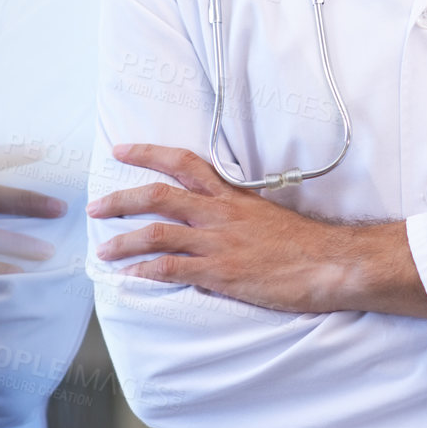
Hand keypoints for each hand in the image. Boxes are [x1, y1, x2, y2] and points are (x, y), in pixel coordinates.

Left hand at [90, 144, 426, 317]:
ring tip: (103, 250)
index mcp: (233, 196)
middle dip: (121, 199)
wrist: (331, 263)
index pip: (186, 163)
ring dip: (124, 241)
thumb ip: (239, 214)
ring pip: (158, 233)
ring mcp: (219, 243)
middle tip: (96, 206)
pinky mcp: (221, 272)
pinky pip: (172, 269)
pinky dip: (145, 273)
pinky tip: (129, 279)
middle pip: (159, 195)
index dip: (150, 153)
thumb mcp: (269, 215)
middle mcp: (220, 214)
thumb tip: (217, 219)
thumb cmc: (305, 243)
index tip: (122, 149)